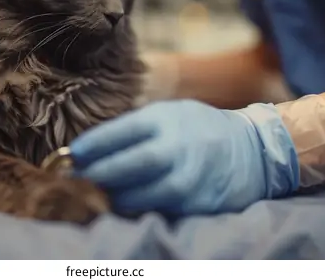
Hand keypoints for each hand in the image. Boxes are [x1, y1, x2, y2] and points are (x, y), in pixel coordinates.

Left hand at [70, 100, 299, 215]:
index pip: (121, 132)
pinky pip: (157, 211)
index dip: (92, 145)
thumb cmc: (198, 128)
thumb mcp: (169, 113)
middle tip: (75, 179)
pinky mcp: (197, 205)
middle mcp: (178, 148)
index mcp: (167, 120)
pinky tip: (123, 203)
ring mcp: (189, 179)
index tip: (72, 154)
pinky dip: (136, 209)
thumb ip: (134, 128)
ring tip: (95, 193)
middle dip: (97, 175)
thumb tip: (91, 148)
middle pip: (128, 166)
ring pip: (139, 196)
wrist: (252, 150)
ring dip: (112, 197)